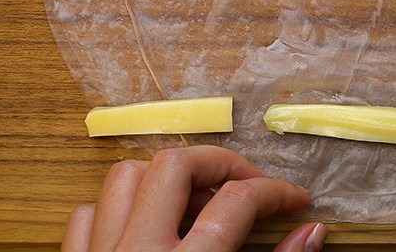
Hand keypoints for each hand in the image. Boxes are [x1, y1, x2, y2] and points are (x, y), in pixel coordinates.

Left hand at [61, 145, 326, 251]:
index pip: (237, 203)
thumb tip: (312, 231)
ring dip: (162, 180)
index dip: (275, 191)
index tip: (295, 199)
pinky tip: (142, 227)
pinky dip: (114, 212)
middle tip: (244, 185)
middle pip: (176, 165)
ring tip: (193, 202)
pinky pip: (83, 219)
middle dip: (217, 163)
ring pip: (123, 180)